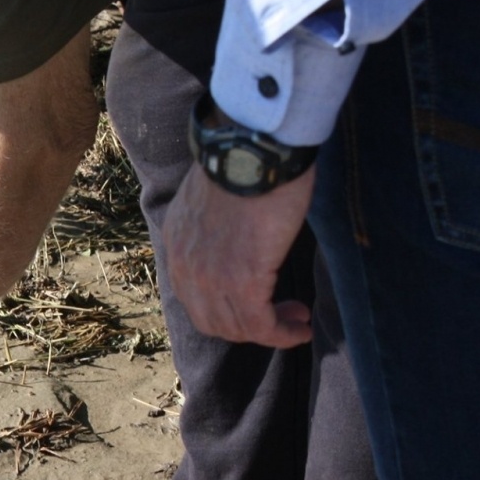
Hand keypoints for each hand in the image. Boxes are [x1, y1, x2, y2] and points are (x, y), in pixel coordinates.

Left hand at [161, 163, 316, 348]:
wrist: (252, 145)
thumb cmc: (244, 159)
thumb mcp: (215, 197)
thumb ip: (216, 225)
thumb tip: (239, 235)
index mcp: (177, 244)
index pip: (194, 298)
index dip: (227, 310)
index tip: (259, 303)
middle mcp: (185, 266)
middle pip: (212, 320)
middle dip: (248, 326)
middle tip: (283, 315)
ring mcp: (210, 276)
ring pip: (237, 327)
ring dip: (270, 331)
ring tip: (298, 319)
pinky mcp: (242, 280)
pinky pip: (260, 324)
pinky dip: (282, 333)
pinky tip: (302, 328)